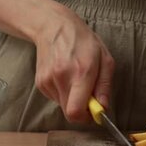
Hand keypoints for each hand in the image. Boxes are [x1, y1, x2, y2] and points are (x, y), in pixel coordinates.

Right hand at [33, 2, 114, 122]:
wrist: (54, 27)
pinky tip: (65, 76)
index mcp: (81, 72)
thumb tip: (103, 108)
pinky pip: (55, 98)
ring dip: (72, 99)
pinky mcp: (40, 83)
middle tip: (88, 95)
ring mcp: (48, 81)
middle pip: (69, 113)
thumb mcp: (105, 60)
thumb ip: (105, 86)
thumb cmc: (83, 42)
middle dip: (81, 109)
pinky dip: (63, 93)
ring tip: (75, 78)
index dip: (86, 118)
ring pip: (62, 105)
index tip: (93, 113)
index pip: (76, 112)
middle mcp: (61, 78)